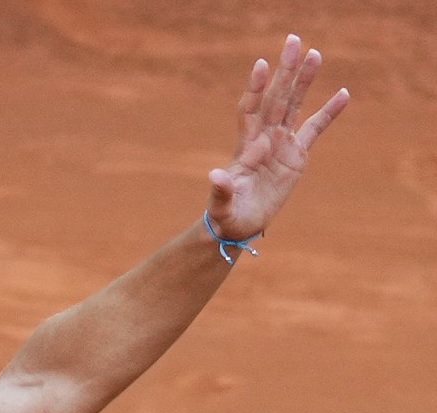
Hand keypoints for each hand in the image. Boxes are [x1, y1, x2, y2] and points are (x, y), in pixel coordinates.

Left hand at [207, 34, 349, 241]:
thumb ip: (221, 191)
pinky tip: (343, 94)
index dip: (254, 89)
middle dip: (284, 71)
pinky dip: (329, 112)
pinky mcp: (297, 155)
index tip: (260, 65)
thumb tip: (215, 176)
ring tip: (315, 54)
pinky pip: (315, 128)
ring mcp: (281, 144)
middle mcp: (263, 138)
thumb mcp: (222, 206)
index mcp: (245, 146)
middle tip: (293, 41)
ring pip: (294, 105)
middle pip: (275, 98)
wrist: (240, 224)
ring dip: (304, 81)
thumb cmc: (227, 214)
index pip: (249, 110)